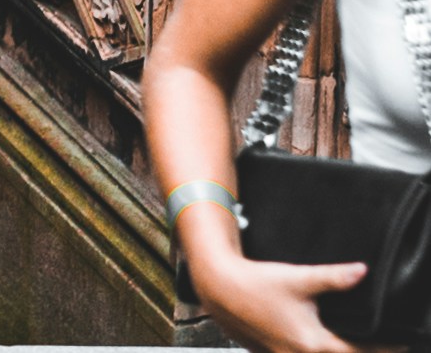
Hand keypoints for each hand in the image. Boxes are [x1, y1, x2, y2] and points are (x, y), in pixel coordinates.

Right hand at [189, 231, 373, 352]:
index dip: (384, 350)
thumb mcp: (299, 279)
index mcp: (313, 343)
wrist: (217, 286)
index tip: (400, 343)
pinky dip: (315, 351)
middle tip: (377, 343)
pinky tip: (316, 340)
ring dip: (337, 351)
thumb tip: (362, 272)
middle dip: (362, 351)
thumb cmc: (255, 283)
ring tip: (348, 340)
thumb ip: (333, 278)